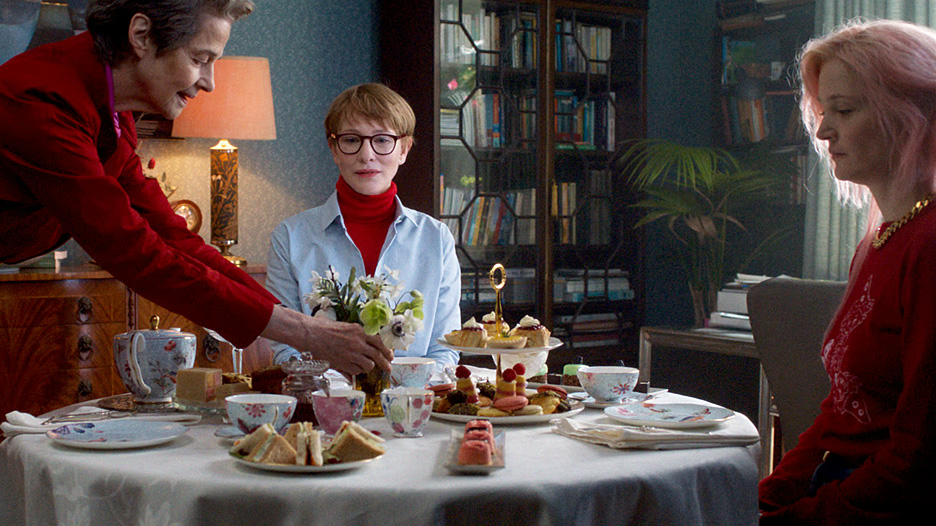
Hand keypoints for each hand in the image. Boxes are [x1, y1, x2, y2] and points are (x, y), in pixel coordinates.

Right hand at [262, 305, 392, 375]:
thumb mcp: (345, 327)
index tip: (390, 355)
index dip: (387, 350)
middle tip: (389, 368)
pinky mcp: (343, 363)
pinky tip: (352, 368)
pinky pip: (356, 371)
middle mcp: (358, 342)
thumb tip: (369, 345)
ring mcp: (351, 354)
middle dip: (386, 363)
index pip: (380, 341)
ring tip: (366, 366)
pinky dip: (356, 371)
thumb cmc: (324, 328)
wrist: (309, 334)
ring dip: (368, 367)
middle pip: (378, 355)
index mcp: (359, 331)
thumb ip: (358, 336)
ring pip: (369, 365)